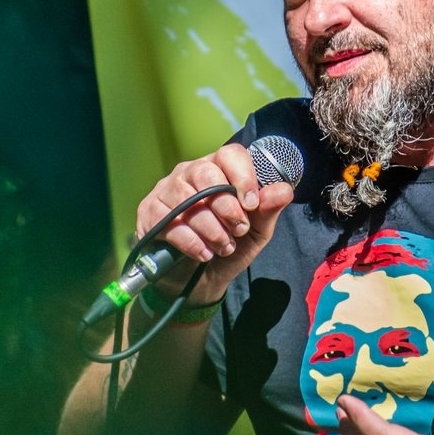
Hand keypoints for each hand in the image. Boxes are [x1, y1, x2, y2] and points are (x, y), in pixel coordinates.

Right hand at [135, 143, 293, 303]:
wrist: (201, 280)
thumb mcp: (256, 232)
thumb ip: (268, 210)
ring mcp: (166, 190)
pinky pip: (168, 220)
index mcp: (219, 169)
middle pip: (205, 172)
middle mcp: (190, 172)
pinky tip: (203, 253)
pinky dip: (190, 241)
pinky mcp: (149, 212)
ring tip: (223, 247)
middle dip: (226, 206)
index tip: (251, 204)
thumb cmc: (230, 247)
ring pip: (186, 198)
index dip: (243, 176)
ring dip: (210, 228)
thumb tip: (284, 190)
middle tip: (238, 231)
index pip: (230, 154)